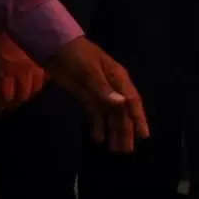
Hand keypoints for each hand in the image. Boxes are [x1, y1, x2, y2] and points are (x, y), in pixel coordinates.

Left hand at [0, 26, 46, 115]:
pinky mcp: (46, 58)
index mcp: (5, 73)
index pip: (4, 99)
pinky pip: (46, 76)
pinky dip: (40, 83)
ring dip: (26, 95)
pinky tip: (35, 83)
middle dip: (13, 105)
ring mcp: (37, 66)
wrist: (14, 14)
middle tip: (6, 106)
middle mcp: (23, 73)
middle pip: (22, 97)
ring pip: (36, 89)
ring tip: (19, 97)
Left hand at [45, 37, 149, 151]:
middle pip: (122, 112)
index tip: (144, 135)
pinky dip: (97, 126)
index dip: (138, 119)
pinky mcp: (85, 96)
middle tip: (127, 151)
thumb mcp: (90, 70)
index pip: (132, 102)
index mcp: (118, 79)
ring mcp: (99, 93)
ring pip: (109, 115)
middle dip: (125, 130)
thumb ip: (104, 89)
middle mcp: (112, 88)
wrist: (55, 47)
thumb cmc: (77, 54)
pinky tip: (98, 139)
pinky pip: (95, 114)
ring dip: (112, 131)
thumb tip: (121, 104)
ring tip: (115, 150)